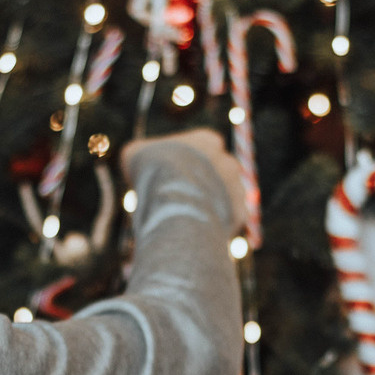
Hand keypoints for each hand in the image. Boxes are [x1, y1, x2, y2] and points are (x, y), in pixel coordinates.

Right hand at [122, 128, 251, 235]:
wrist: (176, 200)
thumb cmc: (154, 172)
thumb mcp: (134, 155)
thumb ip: (141, 154)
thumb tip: (135, 160)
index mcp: (208, 141)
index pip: (205, 146)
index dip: (187, 161)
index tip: (173, 174)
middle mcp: (228, 162)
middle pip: (217, 172)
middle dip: (203, 184)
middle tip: (181, 199)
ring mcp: (237, 187)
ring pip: (225, 197)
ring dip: (210, 205)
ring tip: (187, 219)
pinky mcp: (240, 214)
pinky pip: (229, 221)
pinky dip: (216, 227)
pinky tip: (197, 233)